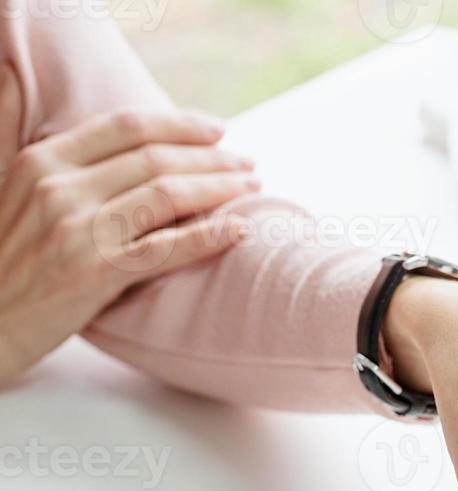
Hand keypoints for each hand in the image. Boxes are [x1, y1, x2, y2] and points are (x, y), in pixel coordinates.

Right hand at [0, 110, 257, 380]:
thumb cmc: (3, 257)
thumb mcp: (7, 186)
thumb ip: (25, 139)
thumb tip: (9, 71)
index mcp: (42, 160)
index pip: (126, 127)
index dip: (180, 124)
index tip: (219, 131)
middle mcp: (59, 187)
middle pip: (155, 159)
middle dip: (213, 158)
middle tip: (249, 163)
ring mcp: (79, 230)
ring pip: (168, 195)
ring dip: (220, 188)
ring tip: (252, 189)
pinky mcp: (96, 272)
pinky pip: (166, 248)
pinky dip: (209, 236)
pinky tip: (240, 230)